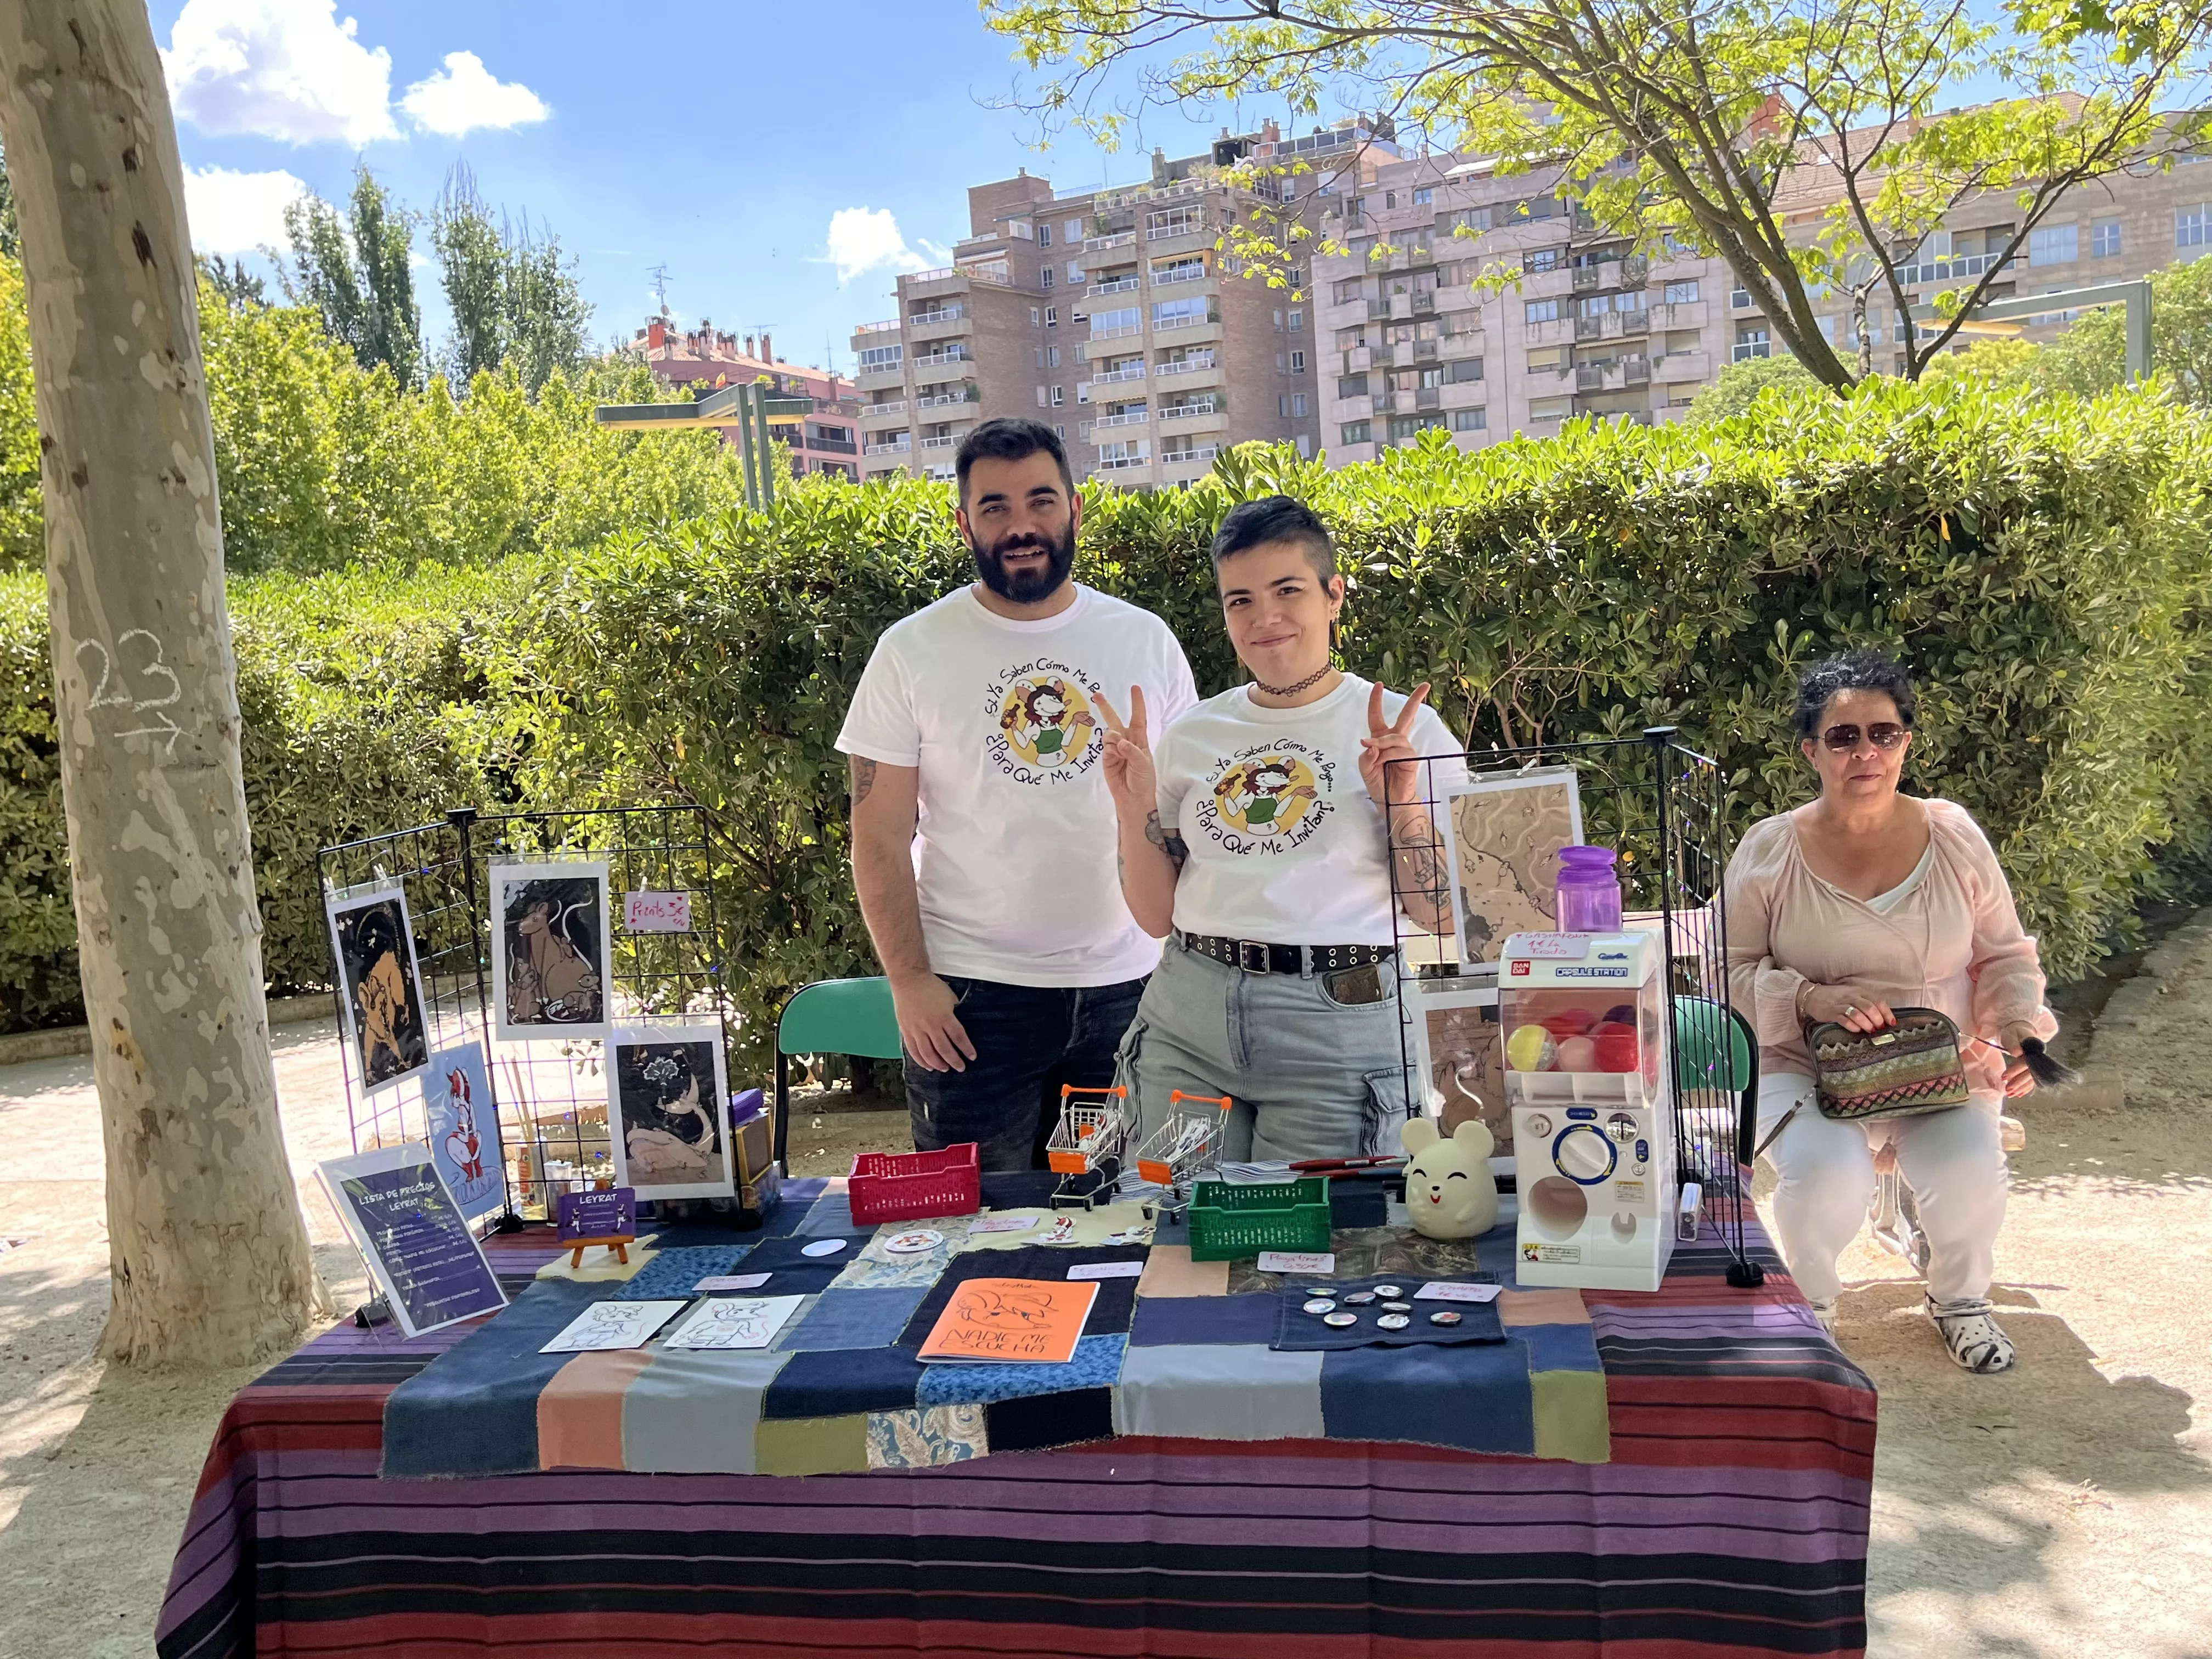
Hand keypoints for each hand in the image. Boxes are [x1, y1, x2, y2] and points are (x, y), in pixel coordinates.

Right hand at [890, 972, 975, 1072]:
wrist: (909, 980)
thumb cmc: (931, 987)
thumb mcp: (950, 998)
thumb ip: (954, 1014)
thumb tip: (960, 1028)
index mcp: (944, 1016)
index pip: (958, 1037)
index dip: (966, 1049)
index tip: (972, 1057)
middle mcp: (930, 1025)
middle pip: (944, 1049)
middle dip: (954, 1061)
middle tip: (960, 1068)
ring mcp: (917, 1030)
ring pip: (928, 1054)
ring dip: (938, 1064)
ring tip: (945, 1069)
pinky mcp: (906, 1031)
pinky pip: (914, 1051)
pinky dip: (921, 1061)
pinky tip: (928, 1066)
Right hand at [1094, 686, 1156, 820]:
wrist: (1133, 798)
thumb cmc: (1143, 780)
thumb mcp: (1144, 764)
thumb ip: (1132, 751)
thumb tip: (1119, 741)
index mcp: (1139, 740)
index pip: (1138, 718)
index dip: (1137, 703)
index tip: (1134, 688)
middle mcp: (1126, 741)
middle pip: (1115, 720)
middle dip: (1106, 707)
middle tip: (1097, 695)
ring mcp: (1115, 749)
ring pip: (1109, 733)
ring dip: (1113, 737)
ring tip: (1120, 750)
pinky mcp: (1106, 758)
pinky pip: (1105, 747)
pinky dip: (1110, 749)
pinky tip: (1115, 756)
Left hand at [1358, 681, 1430, 807]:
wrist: (1389, 800)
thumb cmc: (1378, 783)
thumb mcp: (1365, 768)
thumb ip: (1365, 756)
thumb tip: (1371, 744)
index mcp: (1381, 739)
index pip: (1377, 716)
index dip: (1376, 701)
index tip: (1379, 685)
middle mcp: (1395, 740)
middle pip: (1407, 715)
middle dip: (1416, 700)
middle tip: (1426, 685)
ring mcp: (1405, 749)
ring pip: (1395, 737)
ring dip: (1382, 744)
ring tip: (1376, 758)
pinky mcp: (1412, 758)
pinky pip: (1399, 751)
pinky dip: (1388, 756)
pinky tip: (1384, 764)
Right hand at [1798, 984, 1894, 1032]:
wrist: (1812, 996)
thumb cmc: (1837, 998)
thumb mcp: (1853, 996)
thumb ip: (1866, 1004)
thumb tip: (1882, 1018)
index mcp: (1860, 991)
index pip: (1878, 1001)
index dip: (1887, 1013)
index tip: (1892, 1023)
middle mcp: (1852, 996)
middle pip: (1869, 1007)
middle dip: (1877, 1019)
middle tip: (1879, 1028)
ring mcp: (1841, 1004)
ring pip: (1858, 1013)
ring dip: (1866, 1023)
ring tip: (1869, 1030)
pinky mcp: (1831, 1013)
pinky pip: (1844, 1020)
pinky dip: (1852, 1026)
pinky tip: (1856, 1030)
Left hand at [2000, 1020, 2039, 1097]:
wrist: (2022, 1030)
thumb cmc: (2015, 1032)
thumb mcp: (2012, 1034)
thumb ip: (2014, 1043)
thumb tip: (2018, 1052)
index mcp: (2033, 1048)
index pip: (2025, 1061)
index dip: (2015, 1070)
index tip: (2004, 1077)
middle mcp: (2038, 1057)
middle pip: (2030, 1072)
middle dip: (2018, 1082)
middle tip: (2007, 1090)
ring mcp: (2038, 1063)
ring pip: (2031, 1077)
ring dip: (2021, 1087)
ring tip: (2011, 1094)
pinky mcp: (2035, 1068)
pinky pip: (2032, 1079)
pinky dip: (2026, 1087)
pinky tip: (2020, 1094)